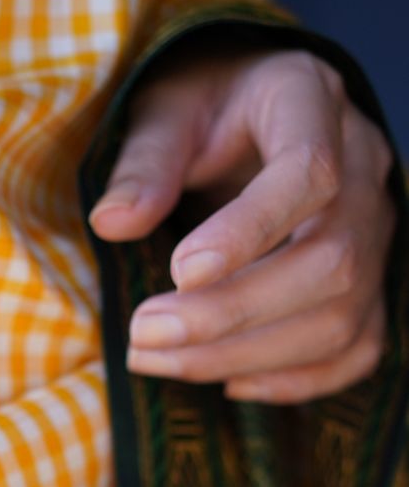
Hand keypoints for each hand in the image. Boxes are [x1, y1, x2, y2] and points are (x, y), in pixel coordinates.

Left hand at [88, 45, 395, 402]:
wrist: (247, 112)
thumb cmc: (204, 107)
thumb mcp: (165, 112)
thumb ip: (145, 162)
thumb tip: (113, 222)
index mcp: (313, 103)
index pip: (309, 173)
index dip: (248, 232)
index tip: (178, 272)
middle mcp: (361, 168)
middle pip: (330, 261)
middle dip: (231, 313)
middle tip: (143, 335)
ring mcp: (374, 230)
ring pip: (341, 317)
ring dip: (245, 356)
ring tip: (157, 360)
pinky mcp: (369, 281)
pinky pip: (357, 348)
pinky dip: (296, 380)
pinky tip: (229, 383)